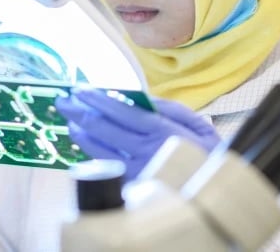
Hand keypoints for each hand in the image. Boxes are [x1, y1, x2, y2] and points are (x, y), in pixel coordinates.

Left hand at [55, 89, 219, 180]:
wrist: (216, 191)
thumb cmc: (206, 153)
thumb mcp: (195, 122)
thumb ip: (167, 107)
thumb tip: (139, 97)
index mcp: (159, 131)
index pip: (120, 111)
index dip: (97, 99)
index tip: (81, 90)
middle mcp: (144, 150)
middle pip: (103, 129)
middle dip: (79, 112)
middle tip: (64, 101)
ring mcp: (136, 171)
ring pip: (99, 150)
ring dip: (81, 133)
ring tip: (70, 121)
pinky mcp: (132, 186)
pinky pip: (106, 167)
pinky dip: (91, 154)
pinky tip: (83, 144)